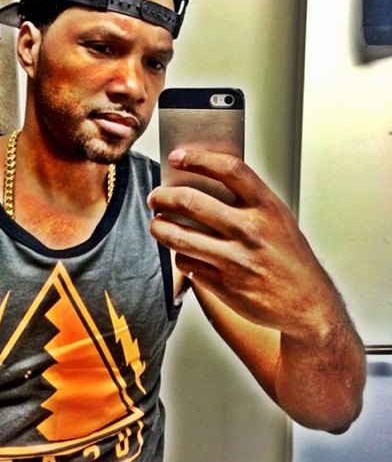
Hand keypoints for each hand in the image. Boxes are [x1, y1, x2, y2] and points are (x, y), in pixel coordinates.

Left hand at [149, 149, 339, 337]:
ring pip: (179, 236)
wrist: (306, 304)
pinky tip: (183, 252)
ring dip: (159, 227)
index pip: (229, 169)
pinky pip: (186, 263)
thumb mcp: (277, 219)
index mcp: (266, 207)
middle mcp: (250, 230)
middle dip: (163, 197)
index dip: (198, 159)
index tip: (177, 157)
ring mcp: (235, 259)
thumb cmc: (288, 257)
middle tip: (155, 197)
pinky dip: (179, 255)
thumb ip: (247, 200)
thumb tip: (202, 180)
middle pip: (191, 202)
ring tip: (157, 223)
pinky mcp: (223, 284)